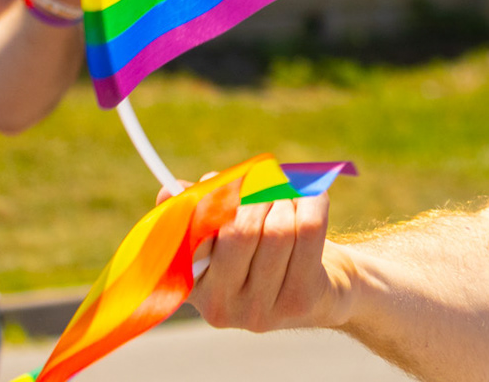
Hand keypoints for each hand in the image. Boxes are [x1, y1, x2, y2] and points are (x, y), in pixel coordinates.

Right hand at [184, 188, 354, 333]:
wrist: (319, 295)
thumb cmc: (263, 256)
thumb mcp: (225, 238)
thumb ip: (199, 213)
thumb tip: (169, 192)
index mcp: (191, 287)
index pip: (191, 236)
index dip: (212, 200)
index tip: (229, 180)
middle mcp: (220, 307)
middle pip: (240, 230)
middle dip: (257, 194)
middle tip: (266, 179)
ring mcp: (261, 309)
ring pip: (278, 228)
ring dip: (286, 199)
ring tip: (288, 195)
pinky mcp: (300, 299)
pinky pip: (309, 229)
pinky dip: (312, 200)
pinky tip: (312, 197)